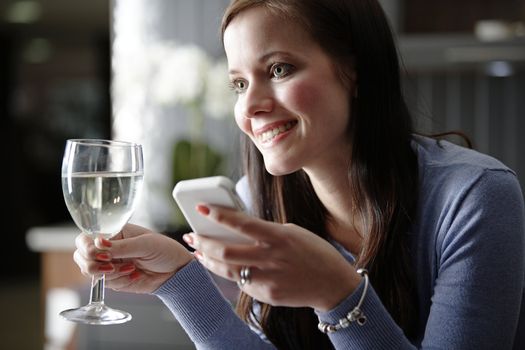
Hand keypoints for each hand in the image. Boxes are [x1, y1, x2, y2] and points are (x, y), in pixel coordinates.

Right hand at [73, 223, 193, 293]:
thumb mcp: (145, 244)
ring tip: (131, 268)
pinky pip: (106, 284)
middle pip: (81, 257)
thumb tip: (99, 242)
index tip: (101, 254)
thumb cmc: (165, 250)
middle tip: (111, 265)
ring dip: (110, 273)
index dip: (87, 247)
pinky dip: (119, 281)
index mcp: (114, 232)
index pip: (86, 237)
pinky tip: (135, 274)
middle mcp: (107, 248)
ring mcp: (109, 264)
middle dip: (93, 264)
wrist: (176, 271)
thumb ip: (121, 246)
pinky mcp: (115, 280)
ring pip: (91, 273)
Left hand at [184, 205, 360, 310]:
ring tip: (197, 250)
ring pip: (227, 270)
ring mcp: (268, 279)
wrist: (333, 284)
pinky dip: (227, 273)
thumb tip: (237, 228)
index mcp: (279, 237)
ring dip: (208, 259)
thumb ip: (265, 232)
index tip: (201, 207)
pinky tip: (218, 266)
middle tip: (191, 234)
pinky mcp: (267, 295)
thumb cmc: (313, 252)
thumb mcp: (292, 233)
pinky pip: (241, 283)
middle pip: (226, 251)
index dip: (219, 215)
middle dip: (203, 242)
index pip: (242, 224)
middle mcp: (271, 259)